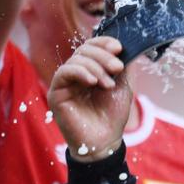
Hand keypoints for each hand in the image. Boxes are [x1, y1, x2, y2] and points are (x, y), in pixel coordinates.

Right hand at [48, 37, 132, 162]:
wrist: (104, 141)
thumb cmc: (112, 116)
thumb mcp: (123, 87)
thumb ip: (123, 67)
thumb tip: (128, 47)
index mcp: (91, 70)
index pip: (92, 46)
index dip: (104, 42)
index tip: (119, 48)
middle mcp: (77, 74)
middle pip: (84, 50)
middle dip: (103, 55)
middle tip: (117, 67)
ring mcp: (66, 82)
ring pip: (76, 59)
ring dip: (96, 67)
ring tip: (108, 84)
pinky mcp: (56, 92)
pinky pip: (64, 72)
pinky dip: (80, 72)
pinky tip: (92, 81)